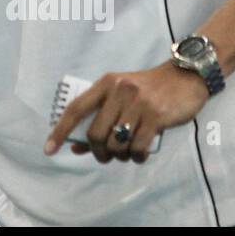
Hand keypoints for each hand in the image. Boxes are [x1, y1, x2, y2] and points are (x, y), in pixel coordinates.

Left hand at [44, 62, 209, 163]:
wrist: (186, 77)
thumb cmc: (148, 90)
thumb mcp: (121, 95)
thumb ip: (100, 116)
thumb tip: (77, 146)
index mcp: (106, 83)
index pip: (76, 109)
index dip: (60, 130)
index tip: (48, 149)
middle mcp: (119, 91)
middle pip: (95, 133)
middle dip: (97, 152)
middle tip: (105, 157)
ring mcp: (139, 104)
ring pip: (116, 143)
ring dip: (119, 156)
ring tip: (126, 154)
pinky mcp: (157, 117)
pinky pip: (137, 148)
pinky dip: (135, 158)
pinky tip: (139, 155)